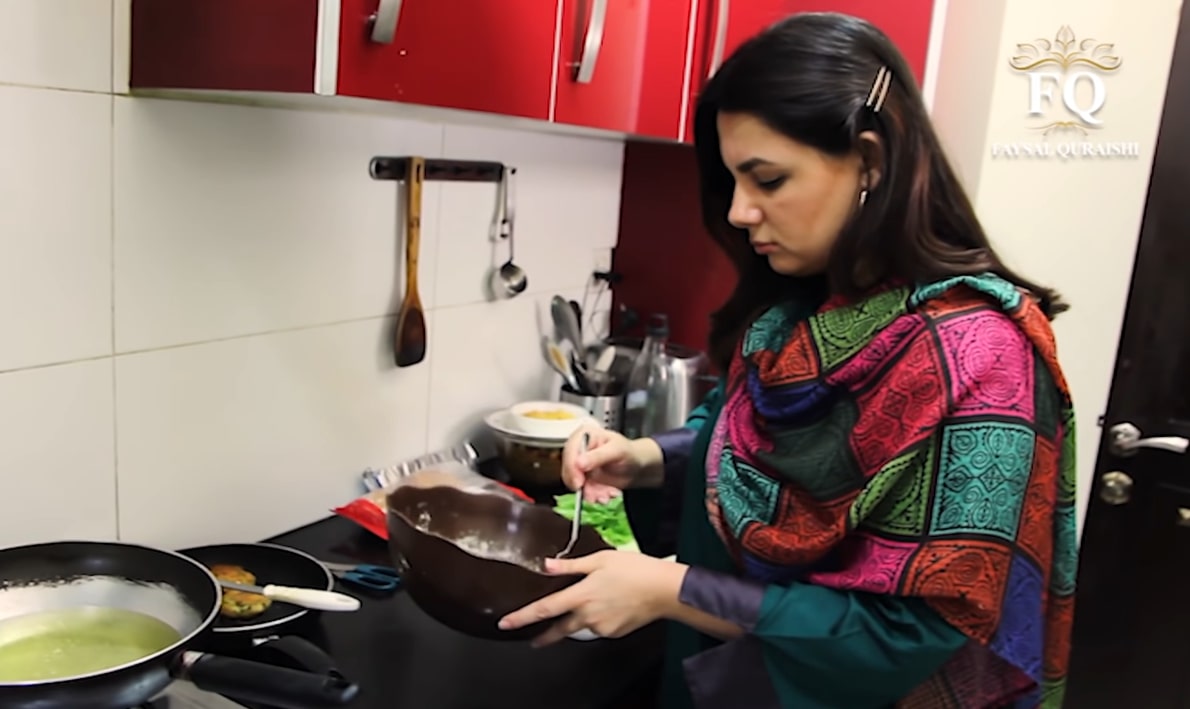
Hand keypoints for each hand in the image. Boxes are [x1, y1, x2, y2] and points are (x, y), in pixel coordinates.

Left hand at [497, 550, 687, 647]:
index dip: (522, 617)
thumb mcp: (600, 559)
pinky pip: (599, 627)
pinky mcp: (614, 633)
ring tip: (596, 600)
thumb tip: (546, 565)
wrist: (664, 590)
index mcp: (581, 595)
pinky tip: (611, 605)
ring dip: (579, 619)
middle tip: (534, 640)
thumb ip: (571, 564)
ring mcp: (602, 627)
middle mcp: (588, 615)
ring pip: (582, 626)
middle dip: (544, 636)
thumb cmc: (635, 569)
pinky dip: (598, 619)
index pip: (544, 609)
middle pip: (559, 629)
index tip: (506, 623)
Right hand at [562, 425, 661, 503]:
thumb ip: (598, 456)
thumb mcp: (616, 451)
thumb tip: (579, 463)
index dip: (571, 469)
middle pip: (568, 469)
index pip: (570, 451)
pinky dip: (594, 496)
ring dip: (590, 493)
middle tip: (592, 496)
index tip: (579, 483)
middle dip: (581, 485)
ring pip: (575, 483)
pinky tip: (606, 495)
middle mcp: (577, 449)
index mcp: (584, 435)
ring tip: (605, 496)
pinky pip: (583, 491)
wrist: (636, 466)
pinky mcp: (583, 479)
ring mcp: (579, 466)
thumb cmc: (627, 452)